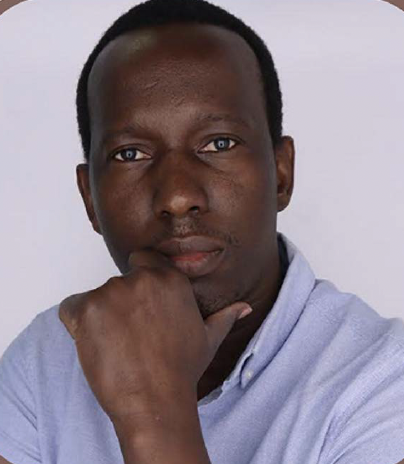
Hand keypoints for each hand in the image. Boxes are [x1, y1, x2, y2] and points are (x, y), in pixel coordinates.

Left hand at [59, 249, 251, 424]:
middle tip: (130, 335)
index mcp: (169, 278)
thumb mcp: (208, 339)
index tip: (138, 306)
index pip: (142, 259)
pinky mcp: (87, 308)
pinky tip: (94, 344)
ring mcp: (113, 292)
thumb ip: (225, 316)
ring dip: (100, 317)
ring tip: (117, 345)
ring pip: (95, 297)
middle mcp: (141, 279)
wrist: (156, 401)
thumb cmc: (182, 370)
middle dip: (120, 304)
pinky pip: (70, 308)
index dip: (138, 281)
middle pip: (118, 282)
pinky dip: (76, 325)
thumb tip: (245, 308)